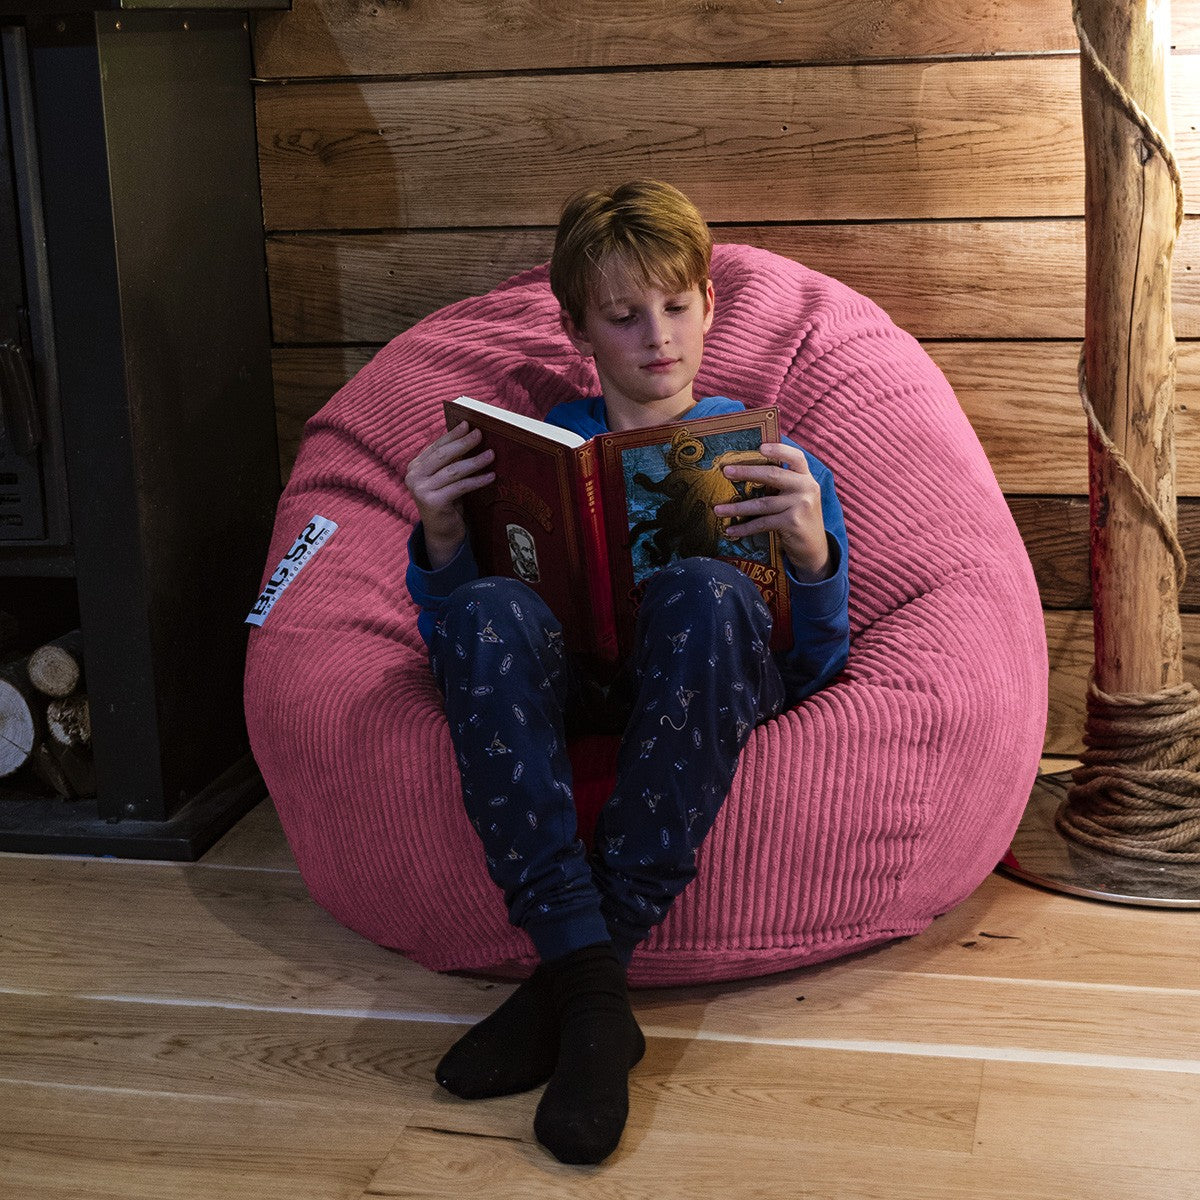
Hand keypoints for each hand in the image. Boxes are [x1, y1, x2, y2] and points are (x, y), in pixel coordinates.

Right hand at [403, 422, 494, 568]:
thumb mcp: (446, 478)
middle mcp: (413, 476)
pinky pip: (460, 487)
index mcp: (415, 466)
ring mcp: (420, 489)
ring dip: (474, 461)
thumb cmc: (448, 501)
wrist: (442, 532)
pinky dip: (477, 481)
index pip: (435, 446)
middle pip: (442, 455)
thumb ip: (450, 460)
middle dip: (463, 443)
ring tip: (491, 455)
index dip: (452, 435)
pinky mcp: (432, 502)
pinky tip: (491, 476)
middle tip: (480, 434)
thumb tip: (470, 435)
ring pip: (453, 470)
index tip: (468, 424)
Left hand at [714, 442, 831, 581]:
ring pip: (762, 503)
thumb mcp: (796, 497)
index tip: (760, 446)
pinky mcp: (793, 523)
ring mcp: (801, 505)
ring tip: (718, 509)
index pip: (796, 457)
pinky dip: (745, 527)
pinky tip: (731, 530)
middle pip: (773, 475)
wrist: (814, 548)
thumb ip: (783, 484)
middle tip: (726, 472)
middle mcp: (807, 488)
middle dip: (746, 472)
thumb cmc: (798, 518)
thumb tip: (747, 472)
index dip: (779, 449)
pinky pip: (763, 523)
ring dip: (737, 507)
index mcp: (806, 477)